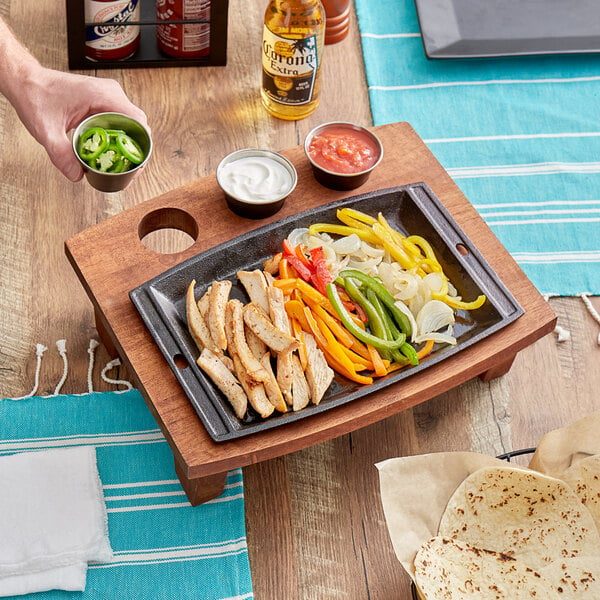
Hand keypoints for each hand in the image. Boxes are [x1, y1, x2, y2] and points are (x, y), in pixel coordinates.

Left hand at [12, 65, 148, 181]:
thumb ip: (61, 155)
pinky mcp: (105, 102)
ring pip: (132, 125)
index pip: (138, 121)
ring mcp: (109, 97)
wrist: (26, 82)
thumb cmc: (36, 95)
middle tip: (126, 168)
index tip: (135, 162)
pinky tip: (111, 151)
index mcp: (102, 95)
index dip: (141, 144)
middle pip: (138, 126)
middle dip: (135, 149)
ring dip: (128, 144)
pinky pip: (122, 122)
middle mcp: (110, 94)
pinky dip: (119, 138)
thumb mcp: (46, 130)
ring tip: (120, 162)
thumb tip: (77, 175)